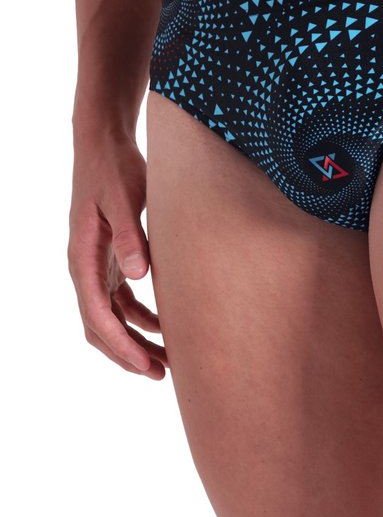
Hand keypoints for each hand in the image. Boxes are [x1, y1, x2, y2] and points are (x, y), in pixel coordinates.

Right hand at [68, 128, 166, 378]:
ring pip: (111, 316)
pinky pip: (121, 298)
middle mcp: (84, 266)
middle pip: (100, 326)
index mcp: (83, 257)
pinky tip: (164, 325)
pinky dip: (139, 316)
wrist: (104, 143)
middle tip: (161, 373)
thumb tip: (138, 277)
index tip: (146, 367)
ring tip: (166, 360)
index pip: (97, 316)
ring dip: (135, 339)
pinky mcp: (109, 255)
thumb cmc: (114, 167)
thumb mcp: (124, 198)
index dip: (121, 346)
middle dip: (127, 353)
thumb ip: (130, 236)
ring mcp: (95, 263)